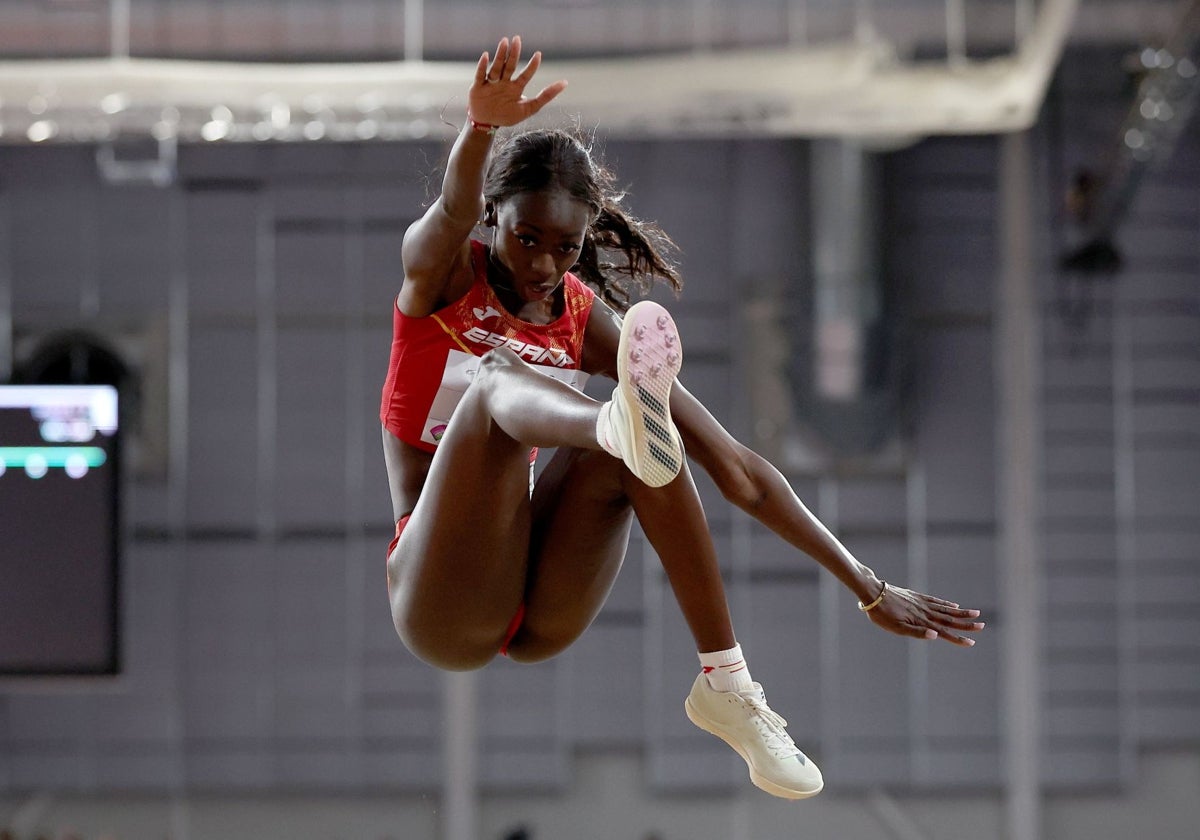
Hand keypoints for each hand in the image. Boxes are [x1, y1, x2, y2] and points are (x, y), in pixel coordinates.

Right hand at [468, 36, 567, 127]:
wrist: (486, 124)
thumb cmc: (507, 116)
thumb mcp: (529, 108)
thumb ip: (546, 96)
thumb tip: (565, 83)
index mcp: (515, 87)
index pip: (525, 75)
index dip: (532, 66)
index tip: (539, 54)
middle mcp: (504, 82)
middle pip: (510, 66)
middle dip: (514, 53)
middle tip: (517, 39)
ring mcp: (491, 83)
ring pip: (496, 67)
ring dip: (500, 55)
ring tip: (504, 41)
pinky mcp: (478, 87)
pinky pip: (480, 75)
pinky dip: (482, 66)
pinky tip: (486, 55)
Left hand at [864, 583, 984, 646]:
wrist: (873, 593)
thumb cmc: (882, 614)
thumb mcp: (896, 628)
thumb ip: (916, 632)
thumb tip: (935, 636)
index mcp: (921, 622)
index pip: (944, 632)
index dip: (958, 638)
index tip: (971, 642)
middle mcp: (925, 612)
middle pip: (949, 619)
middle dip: (966, 624)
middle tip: (982, 626)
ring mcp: (922, 603)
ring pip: (946, 609)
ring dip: (961, 613)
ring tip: (975, 613)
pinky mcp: (917, 597)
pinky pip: (935, 601)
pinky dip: (946, 604)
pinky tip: (954, 605)